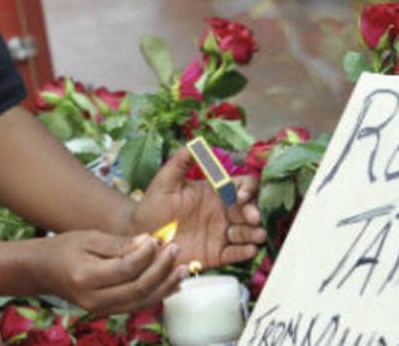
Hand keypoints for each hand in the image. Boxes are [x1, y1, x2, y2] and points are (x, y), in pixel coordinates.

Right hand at [32, 230, 186, 315]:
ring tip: (182, 268)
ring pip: (141, 301)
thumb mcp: (88, 238)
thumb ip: (118, 243)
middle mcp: (93, 299)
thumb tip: (148, 242)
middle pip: (136, 289)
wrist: (44, 271)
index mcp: (85, 277)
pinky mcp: (108, 312)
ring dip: (165, 285)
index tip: (157, 238)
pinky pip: (138, 305)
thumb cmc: (65, 248)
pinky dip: (157, 295)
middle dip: (160, 270)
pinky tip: (172, 283)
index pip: (124, 269)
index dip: (145, 254)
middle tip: (175, 249)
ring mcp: (101, 310)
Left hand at [129, 148, 265, 268]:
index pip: (241, 186)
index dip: (248, 189)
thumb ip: (181, 161)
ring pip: (247, 232)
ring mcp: (221, 233)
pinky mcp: (216, 254)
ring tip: (257, 235)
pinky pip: (235, 254)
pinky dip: (245, 252)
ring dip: (255, 232)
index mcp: (215, 192)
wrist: (141, 232)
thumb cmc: (153, 204)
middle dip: (254, 212)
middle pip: (249, 209)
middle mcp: (222, 212)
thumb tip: (196, 144)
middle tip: (253, 217)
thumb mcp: (166, 180)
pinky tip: (250, 250)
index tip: (241, 196)